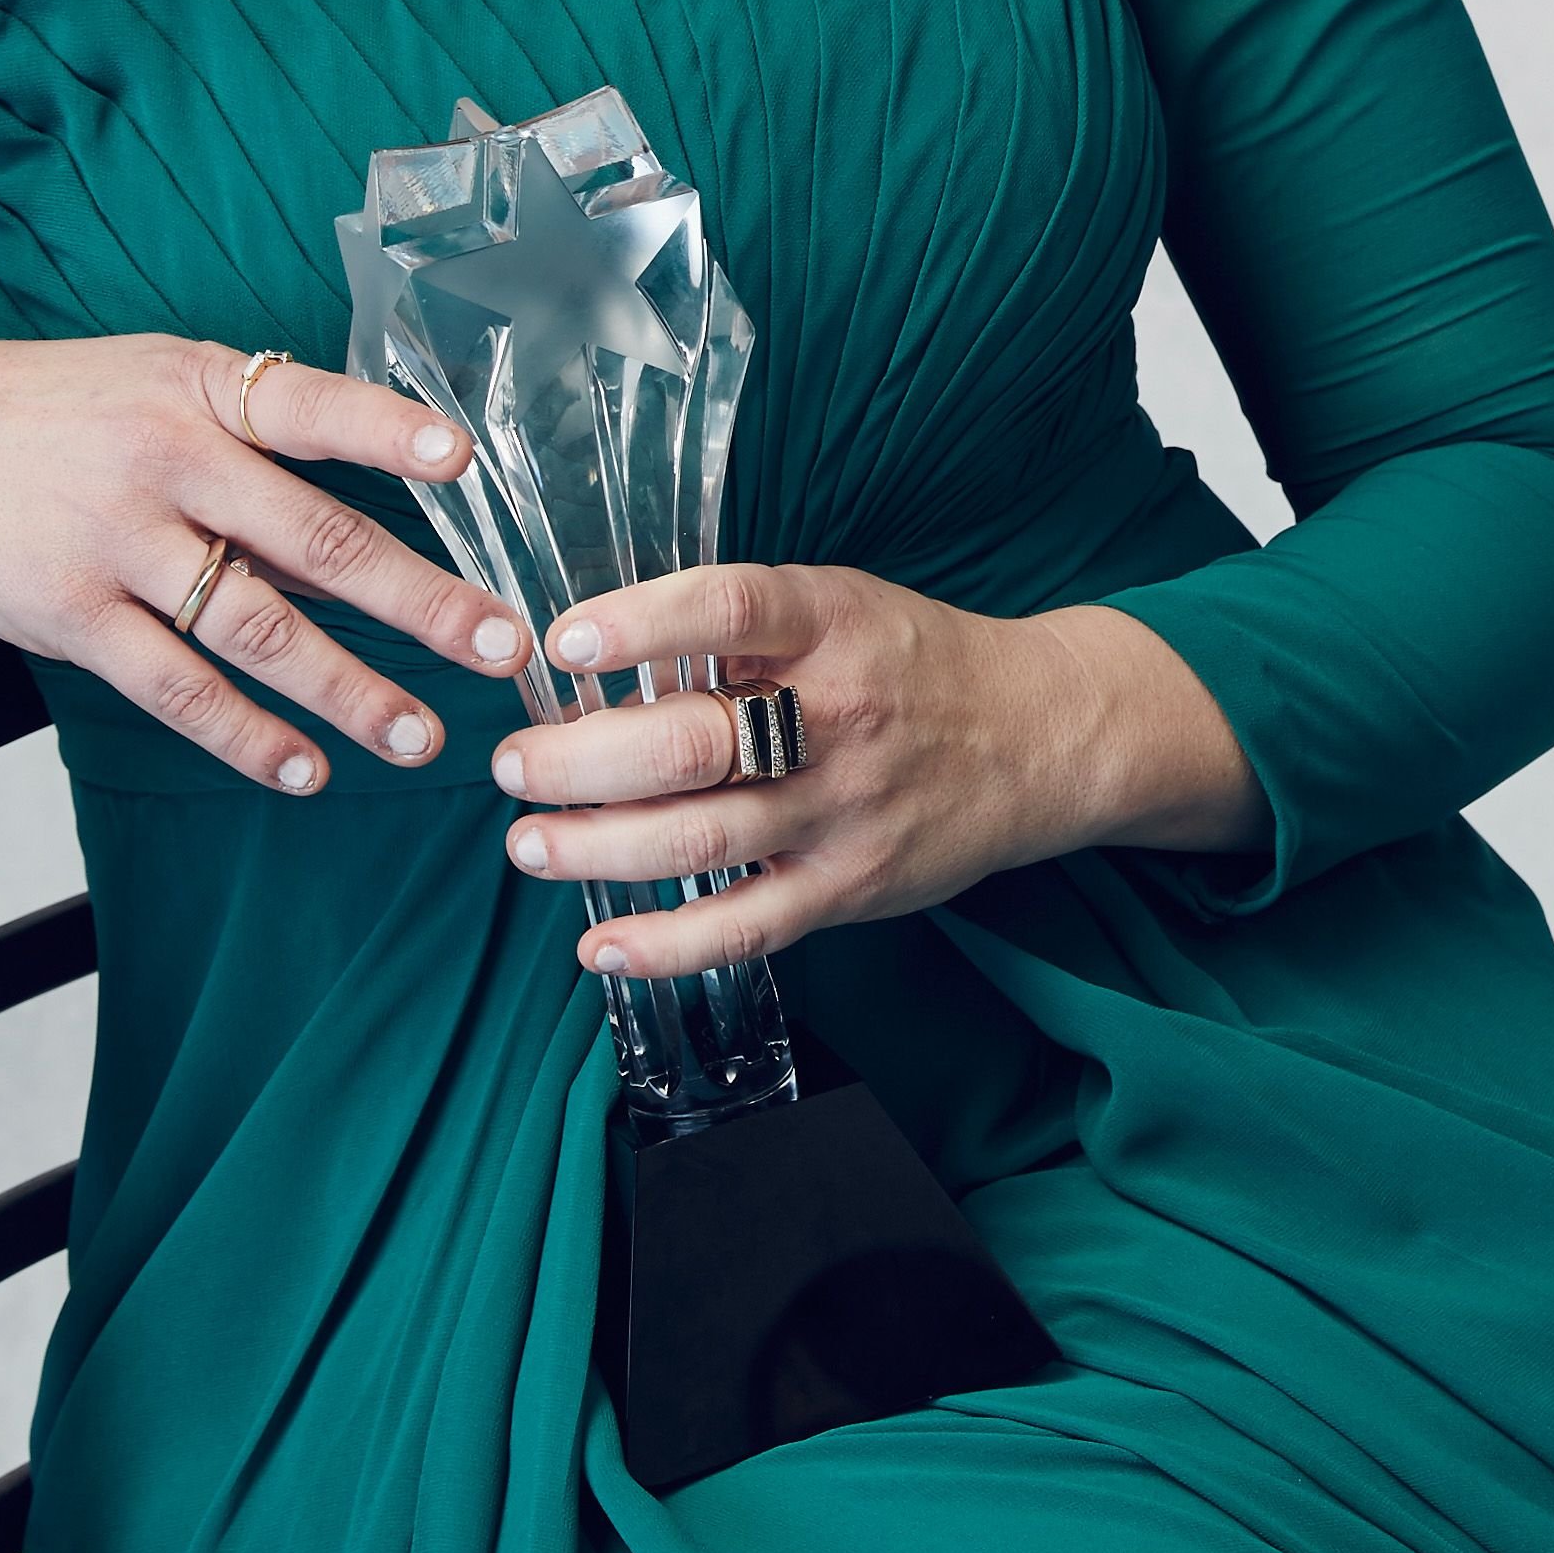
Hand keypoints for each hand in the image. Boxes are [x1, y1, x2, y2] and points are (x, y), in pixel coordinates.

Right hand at [0, 336, 523, 794]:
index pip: (310, 404)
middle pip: (317, 540)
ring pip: (259, 632)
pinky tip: (302, 768)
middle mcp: (166, 461)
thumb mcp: (152, 378)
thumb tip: (377, 507)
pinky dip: (245, 735)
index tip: (461, 459)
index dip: (388, 429)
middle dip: (421, 603)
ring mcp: (117, 543)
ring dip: (350, 692)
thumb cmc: (50, 411)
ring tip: (420, 738)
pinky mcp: (69, 615)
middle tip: (500, 647)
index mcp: (199, 388)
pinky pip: (174, 688)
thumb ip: (255, 431)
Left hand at [486, 564, 1256, 976]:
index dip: (640, 622)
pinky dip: (664, 947)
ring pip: (700, 839)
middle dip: (578, 760)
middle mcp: (839, 716)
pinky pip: (745, 928)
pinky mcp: (850, 887)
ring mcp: (845, 810)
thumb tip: (600, 652)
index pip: (731, 607)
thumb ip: (739, 626)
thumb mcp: (842, 605)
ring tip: (528, 842)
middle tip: (512, 764)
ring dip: (594, 847)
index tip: (562, 641)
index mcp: (834, 624)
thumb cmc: (913, 664)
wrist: (1040, 737)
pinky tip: (600, 945)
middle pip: (692, 742)